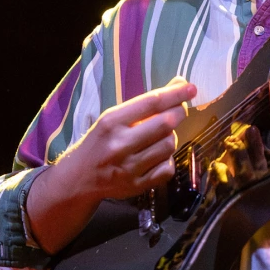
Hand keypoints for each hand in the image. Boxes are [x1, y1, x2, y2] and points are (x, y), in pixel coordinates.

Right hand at [59, 77, 196, 202]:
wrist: (78, 179)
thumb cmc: (99, 143)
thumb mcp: (113, 119)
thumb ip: (145, 104)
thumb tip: (179, 84)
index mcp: (111, 122)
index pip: (151, 103)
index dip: (176, 94)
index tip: (191, 88)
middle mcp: (120, 144)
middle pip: (165, 124)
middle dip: (179, 113)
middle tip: (180, 110)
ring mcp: (129, 168)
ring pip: (169, 145)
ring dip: (171, 137)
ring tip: (162, 135)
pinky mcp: (136, 186)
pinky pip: (167, 169)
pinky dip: (168, 160)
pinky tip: (158, 156)